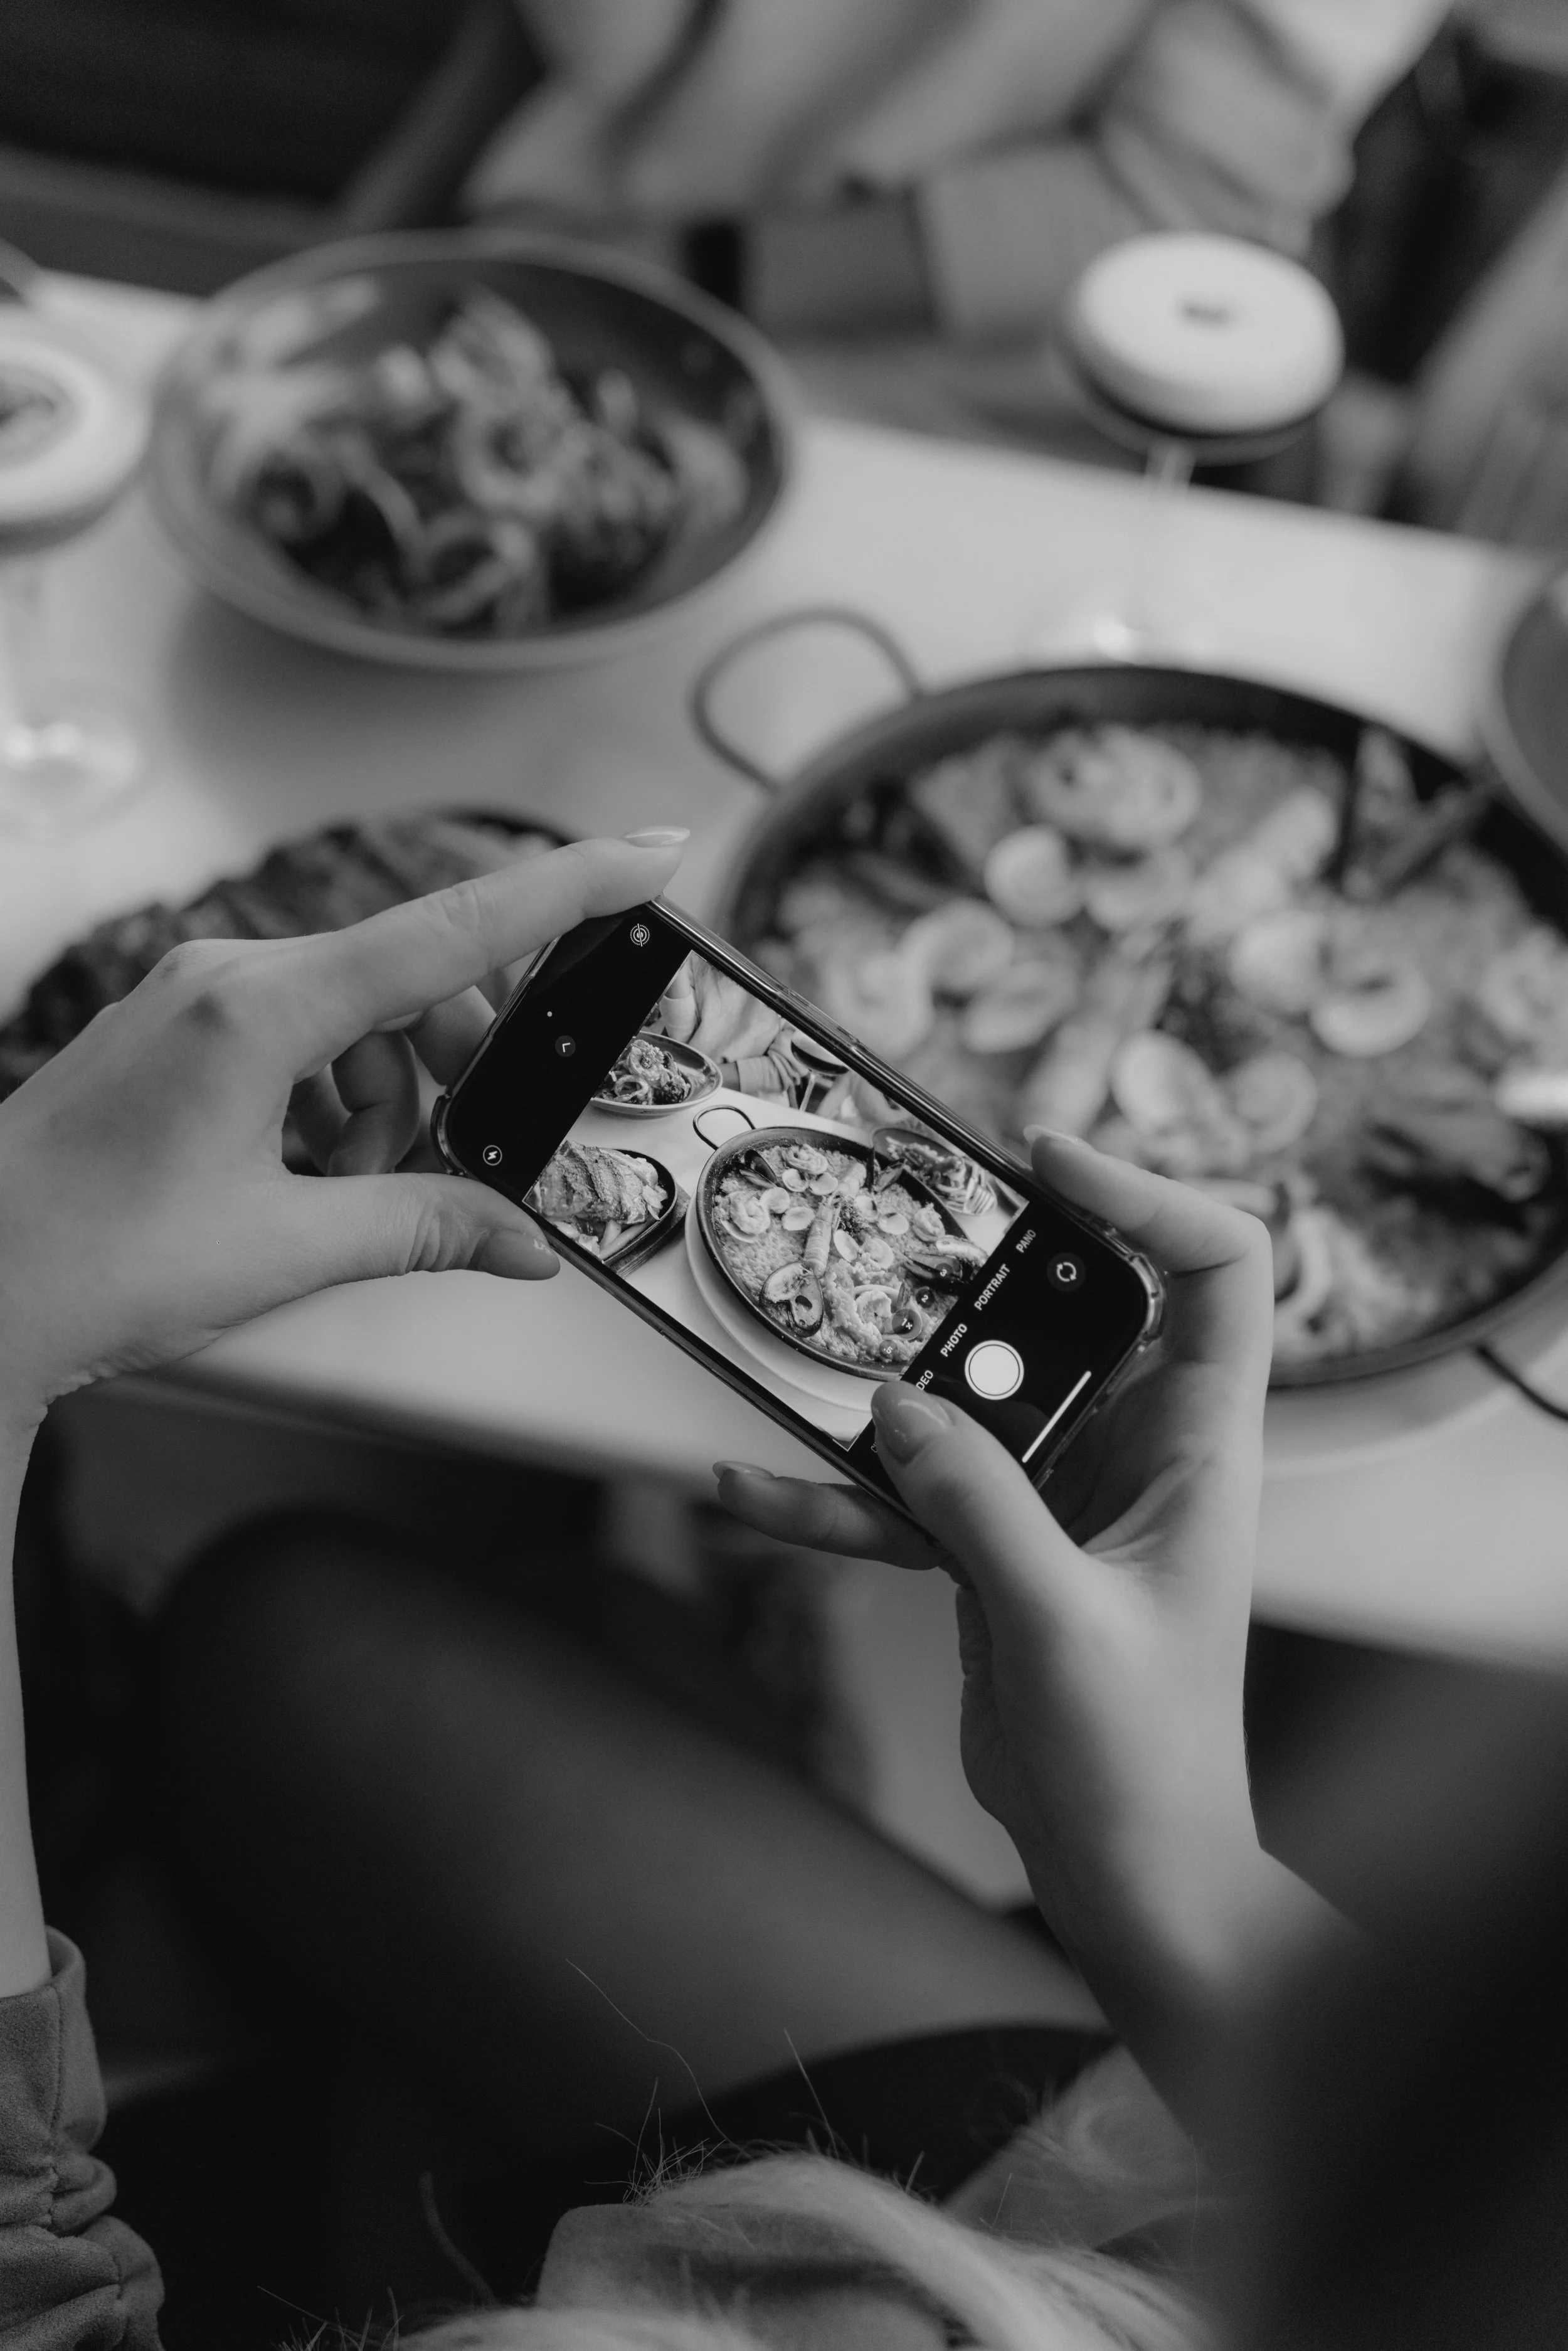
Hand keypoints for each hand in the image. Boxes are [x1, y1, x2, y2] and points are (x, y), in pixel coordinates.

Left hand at [0, 831, 685, 1440]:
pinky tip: (302, 1182)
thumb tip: (520, 1239)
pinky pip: (296, 1044)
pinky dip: (328, 1107)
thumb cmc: (82, 1259)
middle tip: (459, 1158)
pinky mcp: (175, 1035)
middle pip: (408, 981)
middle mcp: (224, 980)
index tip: (648, 851)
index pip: (452, 929)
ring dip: (383, 1104)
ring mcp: (193, 1003)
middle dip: (454, 1066)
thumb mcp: (282, 1249)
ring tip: (344, 1195)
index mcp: (257, 1009)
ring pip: (353, 1021)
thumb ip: (419, 1228)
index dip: (566, 888)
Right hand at [717, 1135, 1314, 2095]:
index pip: (1218, 1273)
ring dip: (885, 1387)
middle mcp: (1133, 1450)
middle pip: (1067, 1310)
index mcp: (1196, 1447)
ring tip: (794, 1363)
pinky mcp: (994, 1546)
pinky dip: (837, 1495)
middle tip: (898, 1234)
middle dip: (981, 1274)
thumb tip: (898, 1408)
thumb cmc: (1143, 1763)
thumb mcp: (1059, 1622)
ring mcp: (1057, 1494)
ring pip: (969, 1398)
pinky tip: (752, 1491)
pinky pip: (907, 1493)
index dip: (1150, 1197)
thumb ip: (978, 1504)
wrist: (1126, 1873)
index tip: (1049, 1162)